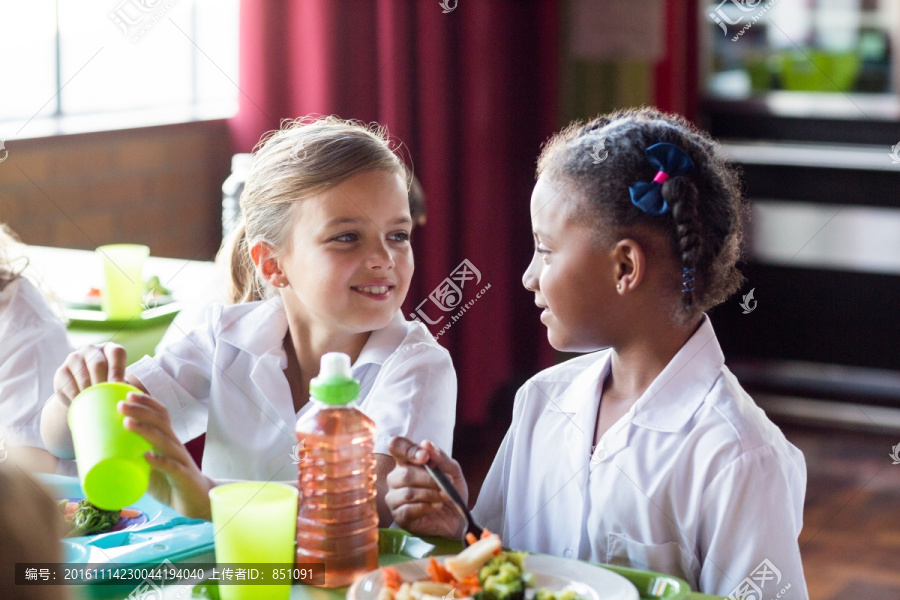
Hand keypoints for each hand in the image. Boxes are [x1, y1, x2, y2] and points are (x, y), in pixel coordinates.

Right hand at [53, 343, 128, 405]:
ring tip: (96, 404)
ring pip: (83, 376)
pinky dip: (77, 396)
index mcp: (110, 349)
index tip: (118, 386)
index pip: (116, 352)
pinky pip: (69, 385)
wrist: (81, 395)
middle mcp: (91, 349)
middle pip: (97, 364)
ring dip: (90, 392)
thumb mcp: (118, 384)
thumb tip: (128, 395)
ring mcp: (74, 358)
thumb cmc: (108, 387)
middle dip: (103, 383)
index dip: (118, 369)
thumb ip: (124, 386)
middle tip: (106, 398)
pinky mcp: (61, 371)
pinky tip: (83, 403)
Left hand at [120, 392, 213, 519]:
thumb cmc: (170, 480)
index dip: (146, 402)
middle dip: (140, 410)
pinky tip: (147, 457)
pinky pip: (172, 466)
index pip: (161, 414)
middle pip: (161, 422)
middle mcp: (175, 446)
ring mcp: (180, 460)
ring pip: (165, 440)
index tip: (127, 393)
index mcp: (168, 440)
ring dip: (145, 430)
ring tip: (128, 423)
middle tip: (120, 405)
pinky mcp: (183, 477)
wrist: (198, 500)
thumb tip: (98, 455)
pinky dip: (159, 461)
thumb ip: (133, 458)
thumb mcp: (151, 465)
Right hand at [385, 437, 466, 538]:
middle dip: (429, 478)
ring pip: (407, 492)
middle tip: (447, 483)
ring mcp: (395, 498)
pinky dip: (426, 507)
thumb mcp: (452, 469)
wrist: (458, 517)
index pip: (396, 446)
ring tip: (445, 496)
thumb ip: (439, 456)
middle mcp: (396, 478)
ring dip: (431, 494)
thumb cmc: (451, 490)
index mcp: (406, 461)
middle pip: (405, 474)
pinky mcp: (399, 516)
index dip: (407, 450)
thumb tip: (426, 444)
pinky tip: (436, 507)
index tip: (425, 457)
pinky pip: (408, 510)